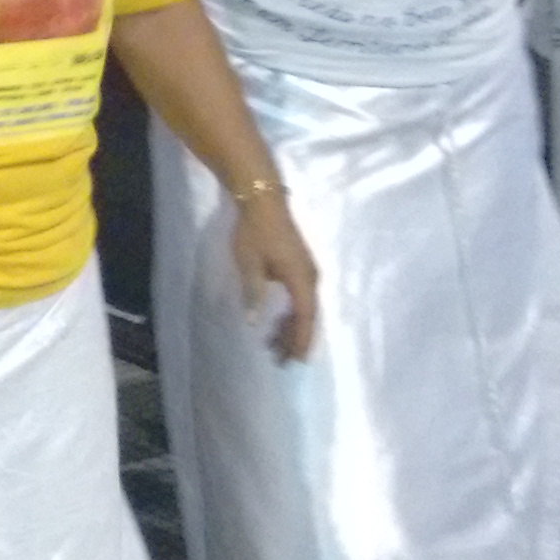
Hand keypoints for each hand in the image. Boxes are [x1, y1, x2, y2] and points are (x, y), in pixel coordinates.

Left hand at [229, 190, 320, 362]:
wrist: (262, 199)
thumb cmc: (254, 232)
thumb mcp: (249, 264)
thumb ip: (254, 294)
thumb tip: (254, 322)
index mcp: (301, 279)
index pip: (305, 317)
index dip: (301, 340)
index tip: (296, 361)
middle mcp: (310, 277)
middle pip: (307, 316)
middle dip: (295, 339)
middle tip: (280, 361)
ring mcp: (306, 271)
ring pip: (303, 307)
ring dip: (290, 327)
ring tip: (273, 346)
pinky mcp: (299, 266)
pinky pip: (299, 297)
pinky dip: (289, 312)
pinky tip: (275, 322)